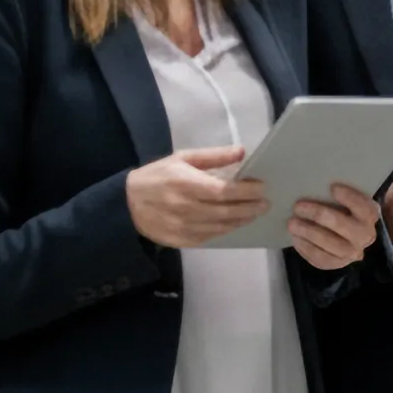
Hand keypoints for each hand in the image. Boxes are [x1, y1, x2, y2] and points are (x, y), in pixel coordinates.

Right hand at [124, 145, 253, 248]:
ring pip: (221, 227)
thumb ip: (213, 156)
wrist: (128, 204)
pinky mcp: (182, 240)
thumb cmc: (157, 176)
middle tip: (265, 204)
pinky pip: (210, 237)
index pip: (223, 191)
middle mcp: (186, 208)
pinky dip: (225, 230)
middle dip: (249, 208)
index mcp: (186, 184)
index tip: (261, 187)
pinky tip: (234, 223)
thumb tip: (242, 151)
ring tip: (254, 213)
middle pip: (226, 211)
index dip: (246, 191)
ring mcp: (183, 227)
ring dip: (241, 220)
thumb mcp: (182, 158)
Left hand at [285, 183, 382, 271]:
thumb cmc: (344, 210)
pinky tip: (295, 238)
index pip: (363, 207)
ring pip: (331, 245)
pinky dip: (306, 248)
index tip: (332, 187)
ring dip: (309, 233)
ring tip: (291, 223)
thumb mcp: (349, 199)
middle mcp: (364, 236)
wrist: (351, 236)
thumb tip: (321, 181)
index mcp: (369, 216)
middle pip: (343, 226)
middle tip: (298, 206)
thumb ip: (341, 193)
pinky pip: (321, 259)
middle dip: (319, 215)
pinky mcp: (337, 263)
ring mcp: (351, 253)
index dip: (349, 198)